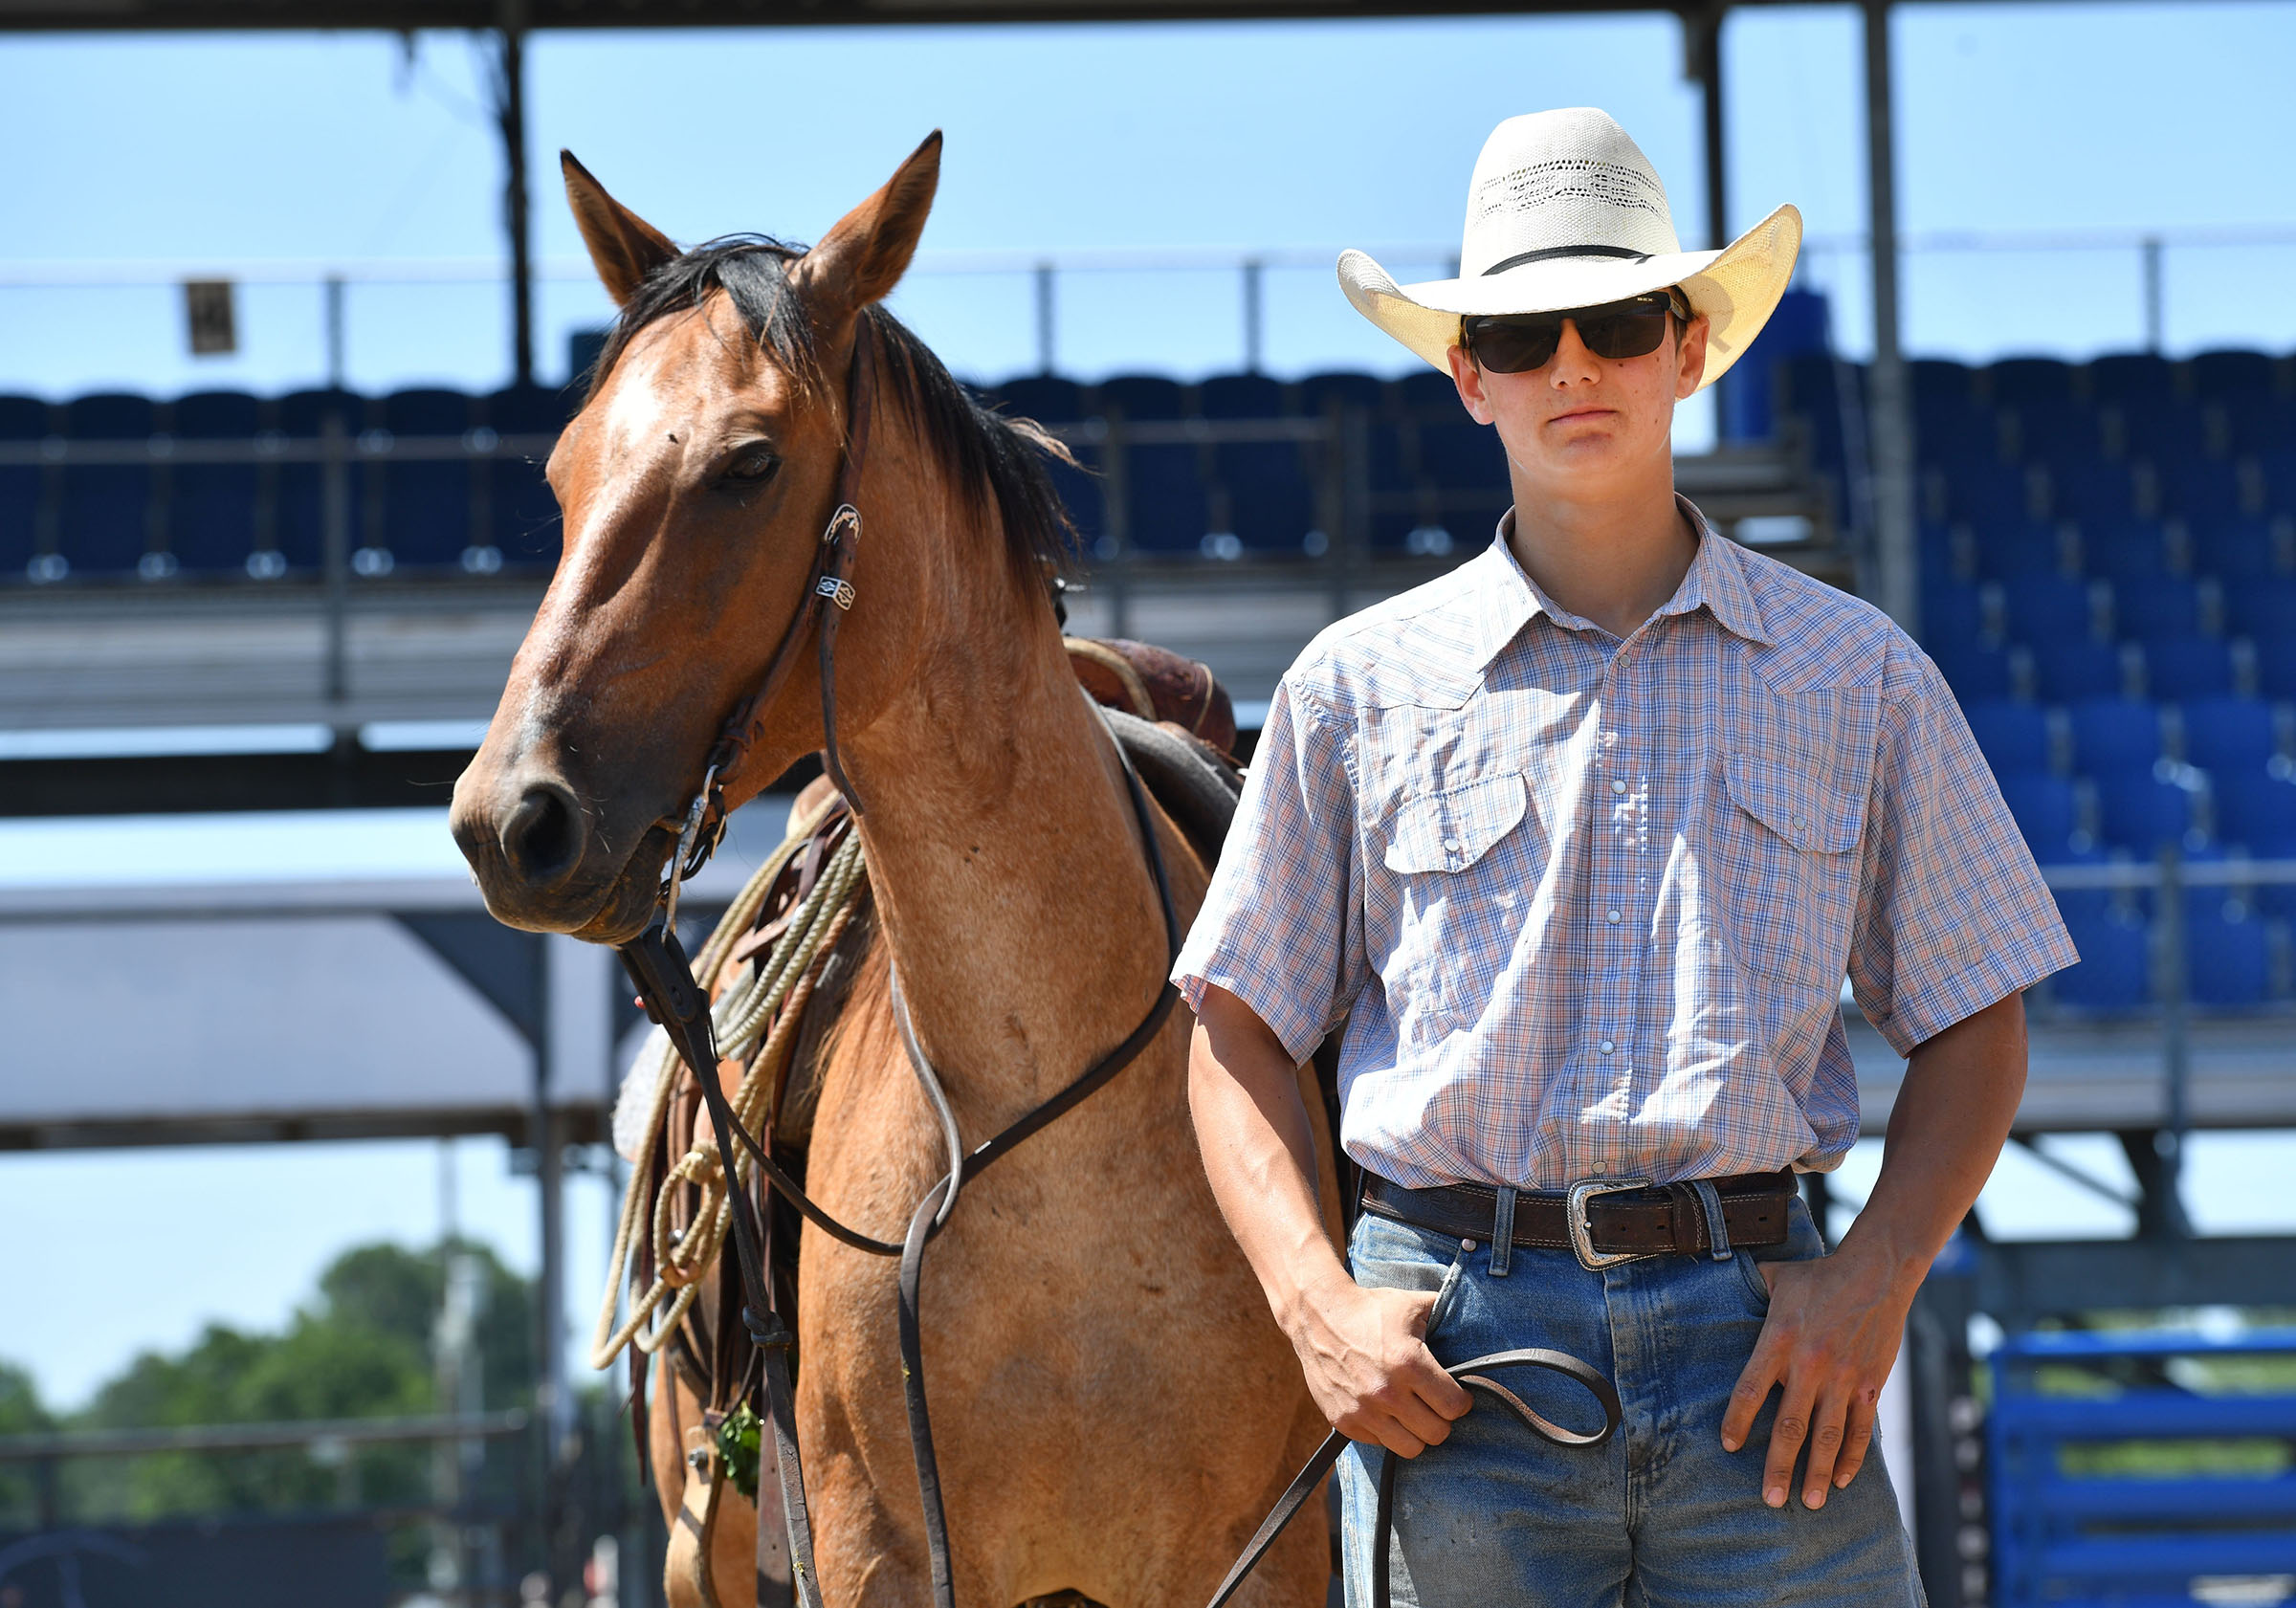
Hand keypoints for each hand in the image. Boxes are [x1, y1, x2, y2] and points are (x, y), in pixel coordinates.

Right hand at [1284, 1276, 1471, 1457]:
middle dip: (1442, 1419)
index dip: (1461, 1402)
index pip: (1453, 1407)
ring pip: (1410, 1448)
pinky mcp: (1344, 1421)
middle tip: (1436, 1405)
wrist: (1318, 1315)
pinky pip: (1380, 1443)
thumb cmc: (1371, 1309)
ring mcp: (1363, 1410)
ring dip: (1417, 1433)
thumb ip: (1447, 1315)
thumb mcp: (1414, 1305)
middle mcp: (1386, 1392)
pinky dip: (1387, 1432)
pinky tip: (1386, 1411)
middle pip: (1436, 1433)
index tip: (1457, 1395)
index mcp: (1409, 1364)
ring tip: (1414, 1415)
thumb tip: (1475, 1324)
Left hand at [1719, 1245, 1912, 1509]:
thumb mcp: (1776, 1277)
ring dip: (1819, 1473)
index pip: (1750, 1389)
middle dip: (1779, 1466)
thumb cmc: (1819, 1275)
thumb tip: (1715, 1287)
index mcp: (1779, 1339)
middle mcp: (1810, 1364)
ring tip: (1810, 1503)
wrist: (1877, 1271)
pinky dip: (1853, 1457)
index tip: (1729, 1446)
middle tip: (1771, 1499)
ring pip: (1829, 1436)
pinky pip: (1860, 1429)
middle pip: (1790, 1426)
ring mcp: (1844, 1378)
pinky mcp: (1871, 1385)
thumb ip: (1749, 1290)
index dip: (1738, 1420)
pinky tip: (1844, 1480)